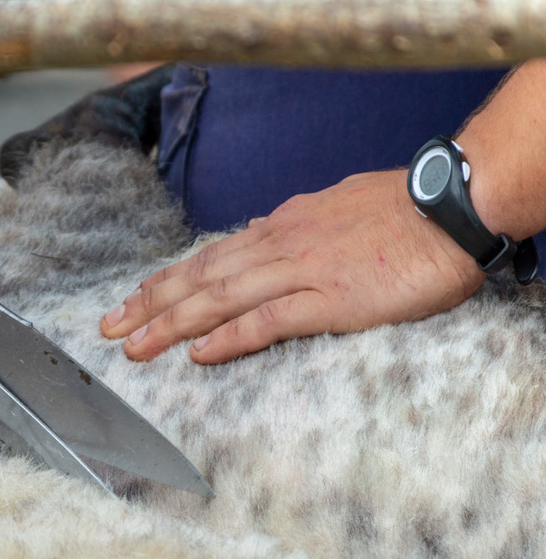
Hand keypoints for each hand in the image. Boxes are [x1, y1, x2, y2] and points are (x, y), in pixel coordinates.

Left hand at [100, 170, 484, 362]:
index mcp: (280, 227)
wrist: (451, 205)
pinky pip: (268, 320)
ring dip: (172, 324)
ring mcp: (301, 271)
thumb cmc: (400, 208)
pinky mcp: (331, 299)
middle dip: (149, 304)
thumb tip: (265, 236)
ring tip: (134, 347)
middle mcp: (278, 246)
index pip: (208, 257)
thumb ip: (294, 227)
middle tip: (109, 327)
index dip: (165, 280)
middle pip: (199, 277)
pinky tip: (199, 353)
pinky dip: (229, 336)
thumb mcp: (332, 208)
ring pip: (220, 299)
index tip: (132, 299)